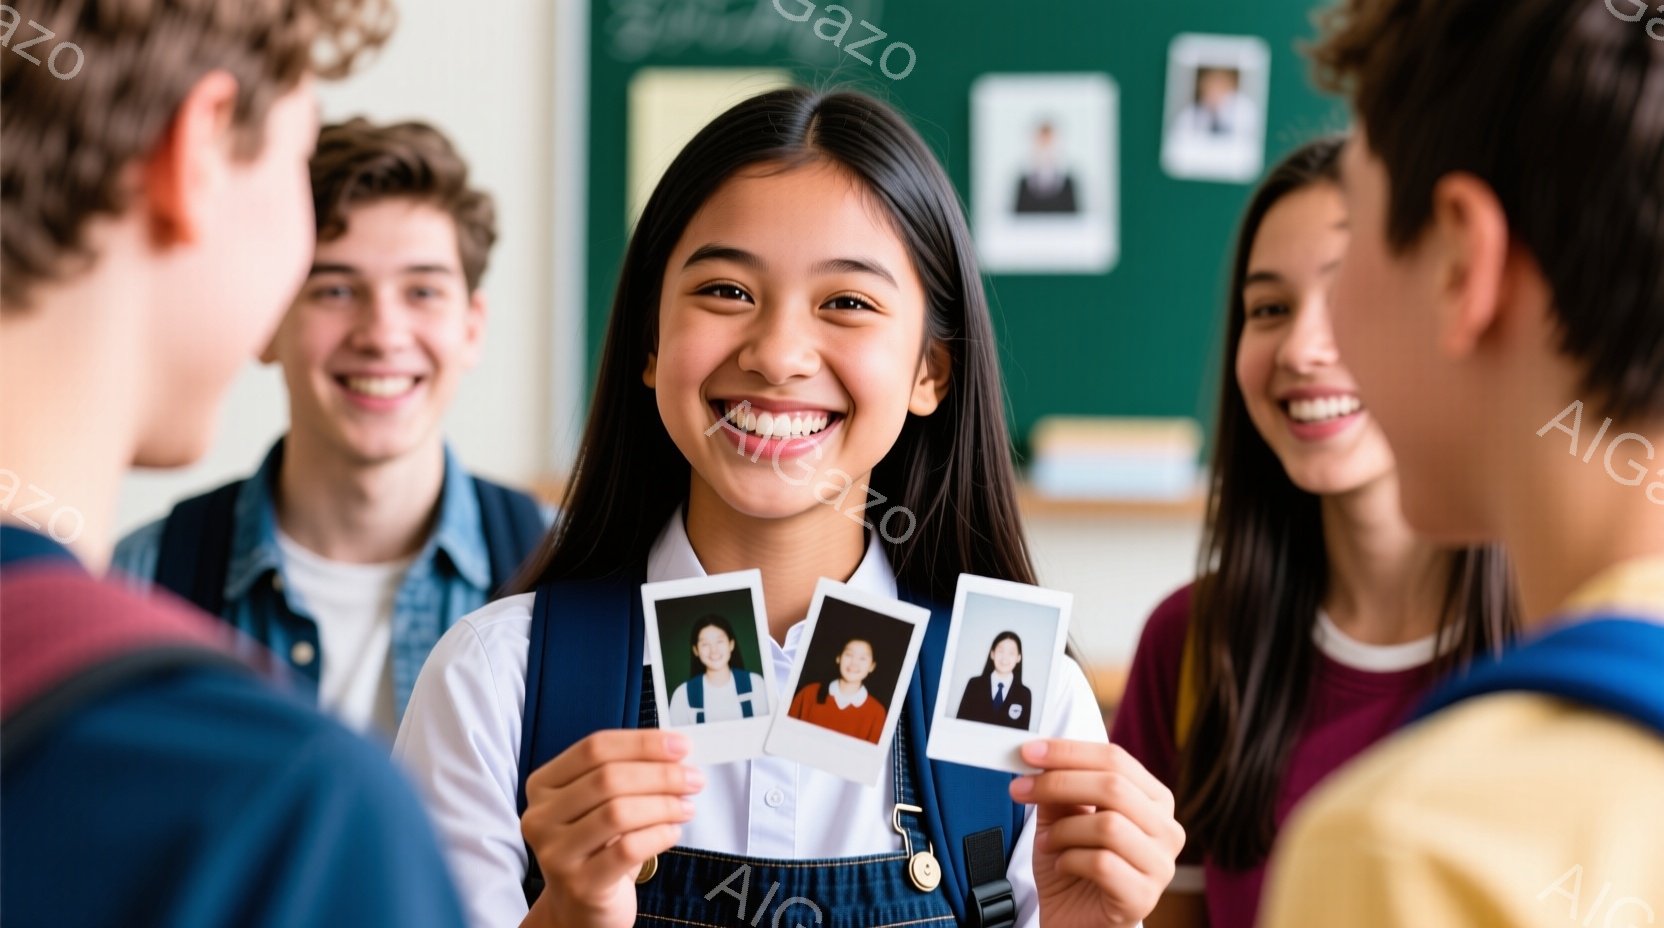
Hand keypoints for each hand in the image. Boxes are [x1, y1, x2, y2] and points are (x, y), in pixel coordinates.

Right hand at [520, 730, 703, 927]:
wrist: (580, 906)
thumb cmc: (597, 847)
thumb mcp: (601, 804)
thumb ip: (627, 773)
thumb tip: (675, 751)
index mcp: (543, 785)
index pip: (594, 748)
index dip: (641, 743)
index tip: (681, 745)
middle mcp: (540, 817)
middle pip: (607, 779)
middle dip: (661, 775)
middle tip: (693, 779)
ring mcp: (556, 853)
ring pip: (617, 813)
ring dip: (663, 805)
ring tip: (686, 807)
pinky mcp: (580, 884)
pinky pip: (628, 850)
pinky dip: (658, 835)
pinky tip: (673, 832)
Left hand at [1010, 739, 1184, 926]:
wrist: (1075, 922)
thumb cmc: (1074, 868)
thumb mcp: (1061, 819)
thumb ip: (1058, 788)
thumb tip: (1038, 756)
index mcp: (1153, 800)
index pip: (1116, 759)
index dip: (1069, 752)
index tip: (1027, 752)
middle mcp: (1166, 829)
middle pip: (1114, 787)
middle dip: (1058, 783)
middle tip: (1020, 789)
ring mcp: (1160, 865)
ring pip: (1109, 826)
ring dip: (1063, 831)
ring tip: (1048, 843)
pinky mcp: (1143, 897)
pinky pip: (1102, 864)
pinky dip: (1069, 860)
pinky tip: (1061, 866)